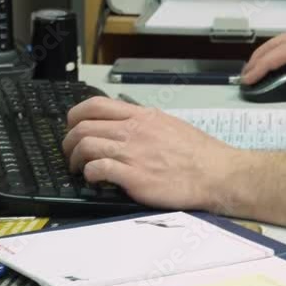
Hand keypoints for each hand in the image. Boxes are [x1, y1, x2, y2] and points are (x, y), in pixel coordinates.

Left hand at [63, 97, 238, 209]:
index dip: (75, 116)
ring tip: (79, 169)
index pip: (95, 105)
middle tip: (70, 153)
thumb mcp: (170, 125)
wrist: (216, 173)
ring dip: (75, 159)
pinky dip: (89, 174)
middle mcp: (133, 131)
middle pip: (83, 127)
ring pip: (86, 146)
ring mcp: (132, 153)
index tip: (72, 127)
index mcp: (142, 116)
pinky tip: (94, 180)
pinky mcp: (133, 176)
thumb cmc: (199, 154)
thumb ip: (145, 124)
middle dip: (69, 141)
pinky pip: (98, 169)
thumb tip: (127, 127)